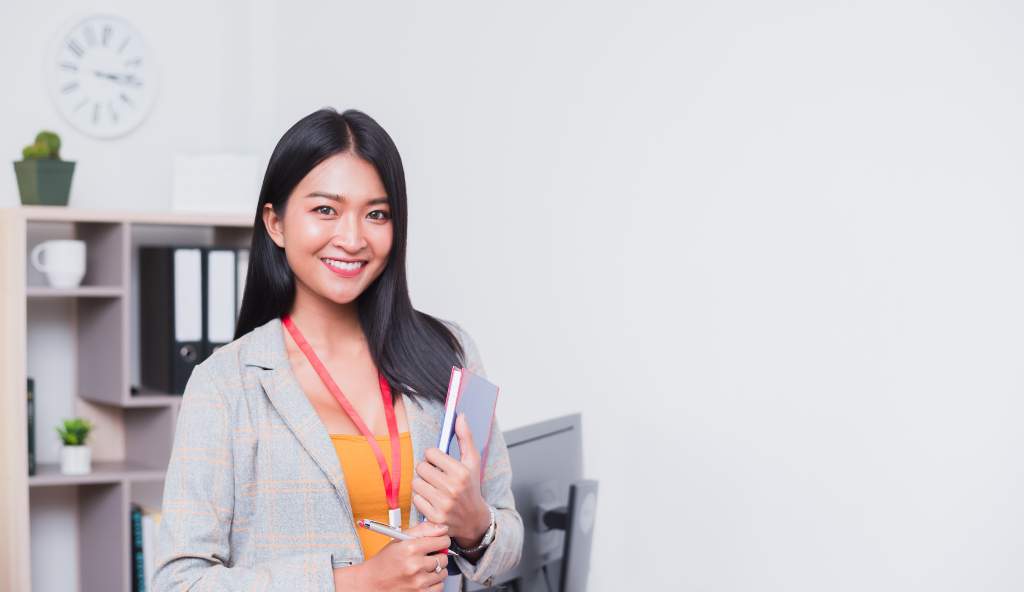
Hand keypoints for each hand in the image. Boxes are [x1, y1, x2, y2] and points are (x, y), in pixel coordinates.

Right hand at [334, 521, 449, 590]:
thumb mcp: (399, 540)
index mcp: (410, 548)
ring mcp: (418, 582)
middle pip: (444, 557)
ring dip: (437, 569)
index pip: (442, 541)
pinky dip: (434, 582)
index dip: (442, 540)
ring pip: (443, 572)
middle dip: (438, 555)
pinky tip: (424, 577)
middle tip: (428, 556)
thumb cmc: (384, 562)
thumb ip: (422, 530)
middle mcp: (415, 565)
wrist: (372, 583)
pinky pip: (439, 586)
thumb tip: (441, 528)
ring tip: (424, 567)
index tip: (439, 542)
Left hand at [413, 415, 490, 547]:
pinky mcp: (434, 517)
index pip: (431, 453)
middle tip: (436, 475)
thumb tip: (461, 416)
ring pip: (416, 483)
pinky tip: (432, 499)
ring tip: (434, 487)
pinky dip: (422, 499)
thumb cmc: (471, 487)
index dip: (433, 456)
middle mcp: (452, 488)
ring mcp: (443, 504)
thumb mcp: (473, 462)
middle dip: (427, 470)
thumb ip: (466, 438)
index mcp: (461, 472)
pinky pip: (416, 499)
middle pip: (421, 467)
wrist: (474, 519)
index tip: (440, 462)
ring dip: (422, 484)